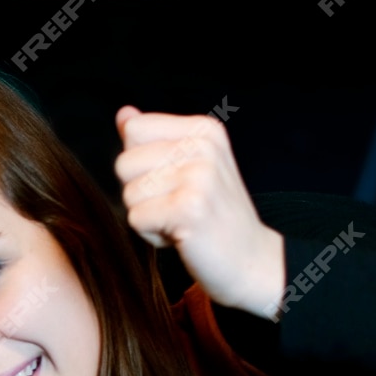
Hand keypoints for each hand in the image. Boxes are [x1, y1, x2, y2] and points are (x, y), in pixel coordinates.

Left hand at [113, 105, 286, 317]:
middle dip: (141, 193)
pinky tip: (182, 235)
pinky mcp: (190, 208)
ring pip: (128, 194)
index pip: (134, 130)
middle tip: (179, 206)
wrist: (252, 260)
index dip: (141, 163)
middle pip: (124, 164)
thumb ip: (153, 139)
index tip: (174, 182)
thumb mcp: (188, 167)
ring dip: (148, 216)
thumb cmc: (213, 214)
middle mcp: (203, 146)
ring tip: (182, 220)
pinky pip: (135, 219)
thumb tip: (124, 115)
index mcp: (203, 129)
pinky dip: (152, 236)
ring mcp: (199, 176)